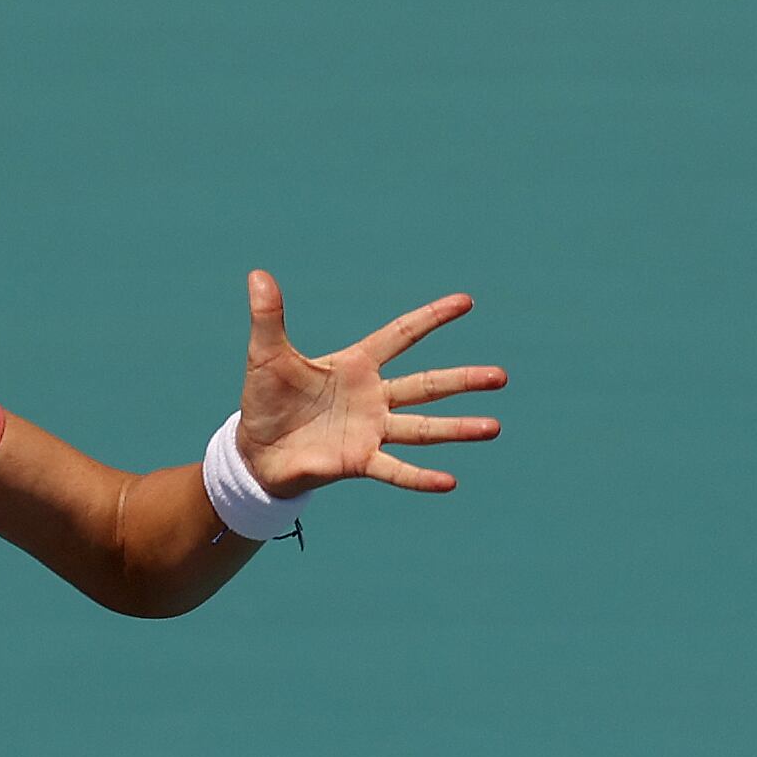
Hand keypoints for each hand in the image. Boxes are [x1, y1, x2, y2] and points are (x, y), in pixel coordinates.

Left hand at [234, 272, 506, 498]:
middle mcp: (373, 397)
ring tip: (493, 427)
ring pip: (423, 427)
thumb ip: (268, 316)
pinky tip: (450, 482)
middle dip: (463, 380)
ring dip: (457, 428)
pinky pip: (395, 470)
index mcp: (357, 365)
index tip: (466, 302)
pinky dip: (420, 477)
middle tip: (501, 376)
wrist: (255, 452)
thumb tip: (257, 274)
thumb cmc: (265, 401)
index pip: (402, 335)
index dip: (432, 318)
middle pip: (427, 384)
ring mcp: (371, 431)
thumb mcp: (266, 356)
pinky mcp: (359, 462)